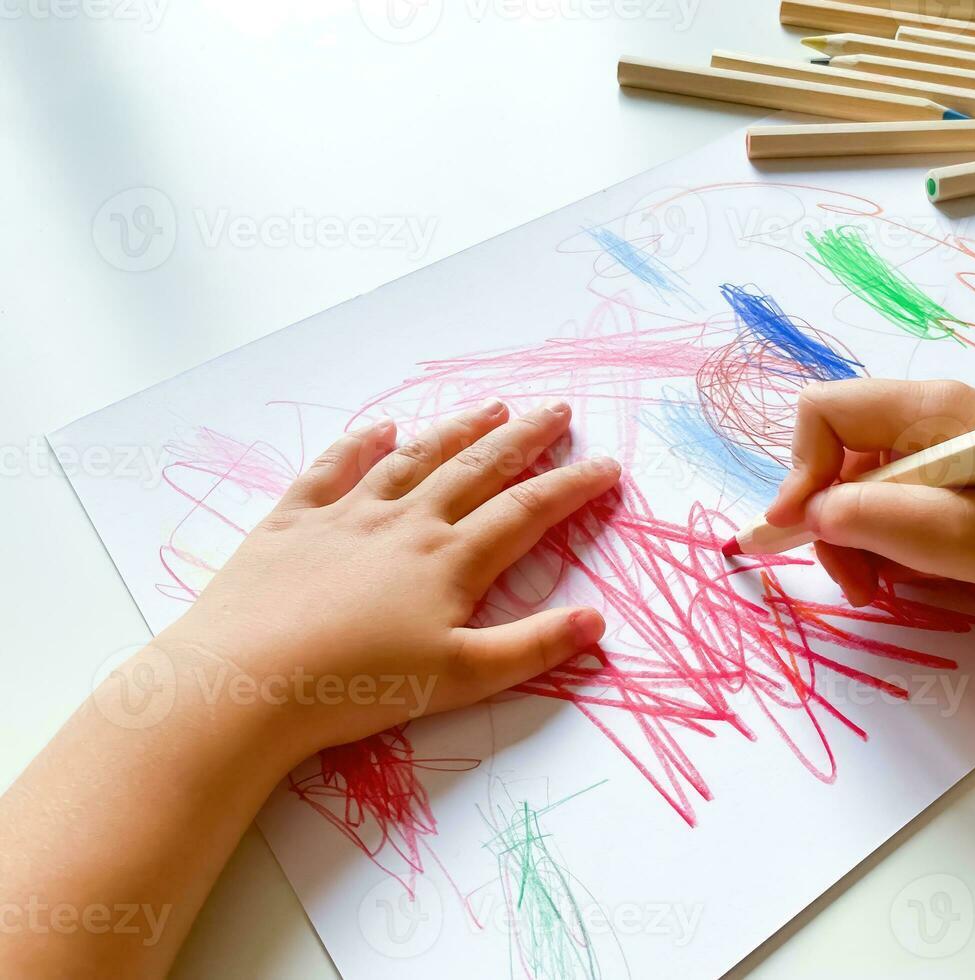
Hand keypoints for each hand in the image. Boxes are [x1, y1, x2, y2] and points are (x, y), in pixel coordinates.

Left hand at [151, 398, 620, 753]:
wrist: (246, 681)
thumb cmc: (357, 688)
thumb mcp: (459, 679)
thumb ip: (531, 648)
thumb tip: (597, 622)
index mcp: (450, 559)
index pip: (526, 512)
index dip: (571, 488)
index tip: (606, 466)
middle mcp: (407, 522)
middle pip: (477, 468)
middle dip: (524, 438)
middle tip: (557, 412)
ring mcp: (347, 514)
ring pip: (414, 458)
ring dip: (457, 430)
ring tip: (491, 406)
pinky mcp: (292, 520)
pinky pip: (333, 469)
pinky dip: (360, 444)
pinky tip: (381, 428)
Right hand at [765, 379, 974, 639]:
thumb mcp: (952, 535)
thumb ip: (870, 517)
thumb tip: (807, 515)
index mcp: (931, 407)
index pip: (825, 411)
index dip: (801, 468)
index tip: (800, 529)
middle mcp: (926, 418)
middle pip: (835, 453)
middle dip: (827, 516)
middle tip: (850, 581)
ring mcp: (934, 451)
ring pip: (852, 486)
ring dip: (848, 539)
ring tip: (874, 589)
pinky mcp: (943, 483)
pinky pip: (882, 504)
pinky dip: (874, 543)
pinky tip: (897, 576)